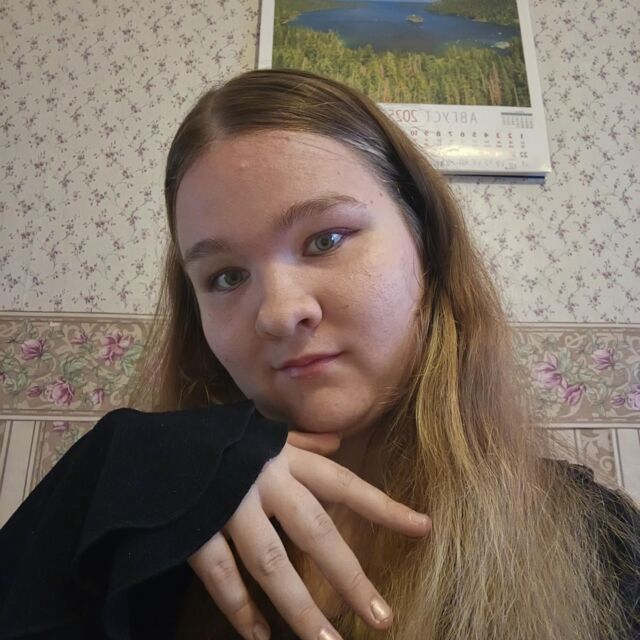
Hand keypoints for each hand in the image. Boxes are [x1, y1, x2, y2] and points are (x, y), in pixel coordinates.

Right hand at [188, 432, 430, 639]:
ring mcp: (228, 507)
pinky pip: (222, 578)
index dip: (383, 507)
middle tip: (380, 618)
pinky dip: (240, 610)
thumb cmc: (217, 440)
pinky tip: (259, 637)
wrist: (151, 446)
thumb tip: (339, 442)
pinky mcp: (194, 531)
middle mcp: (264, 482)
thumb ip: (302, 441)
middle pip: (315, 533)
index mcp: (285, 459)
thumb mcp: (263, 434)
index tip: (423, 529)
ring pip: (272, 565)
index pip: (344, 484)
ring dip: (300, 608)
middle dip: (349, 576)